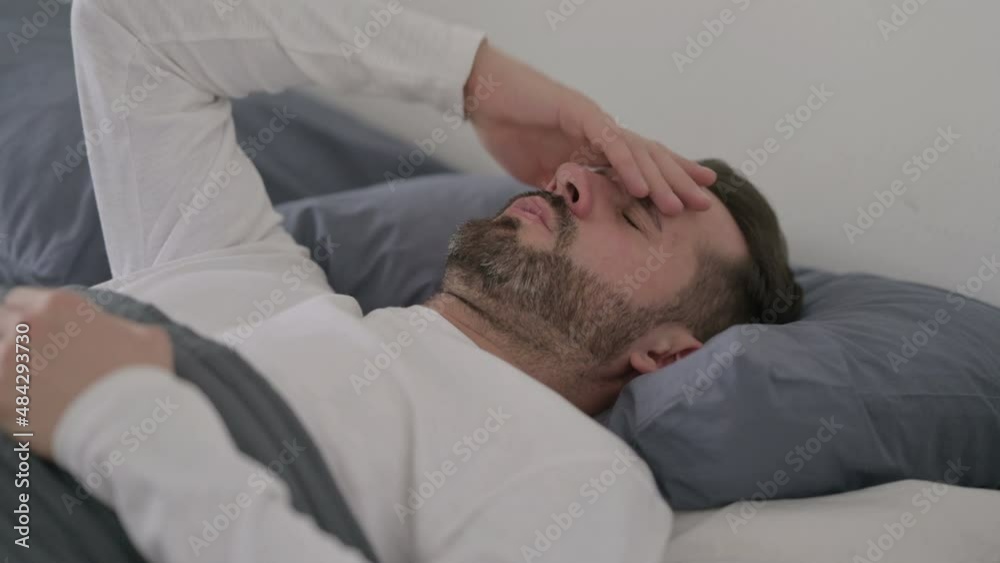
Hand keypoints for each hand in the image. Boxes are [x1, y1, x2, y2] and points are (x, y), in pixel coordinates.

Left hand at [0, 288, 172, 457]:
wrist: (128, 422)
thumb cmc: (141, 378)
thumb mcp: (146, 336)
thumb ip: (117, 326)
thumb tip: (112, 331)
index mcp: (59, 305)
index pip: (20, 300)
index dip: (30, 318)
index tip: (40, 336)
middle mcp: (27, 326)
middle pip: (1, 324)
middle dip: (16, 341)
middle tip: (36, 363)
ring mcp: (7, 362)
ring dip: (10, 370)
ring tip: (32, 388)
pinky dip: (7, 399)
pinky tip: (26, 407)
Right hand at [464, 41, 716, 215]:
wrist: (481, 94)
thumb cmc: (505, 128)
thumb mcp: (538, 172)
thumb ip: (561, 188)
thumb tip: (575, 213)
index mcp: (593, 146)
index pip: (640, 164)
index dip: (668, 179)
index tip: (693, 199)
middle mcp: (601, 131)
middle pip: (649, 157)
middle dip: (679, 181)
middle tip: (705, 205)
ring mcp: (593, 121)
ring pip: (636, 152)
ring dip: (659, 181)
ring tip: (678, 206)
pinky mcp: (579, 113)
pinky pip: (610, 143)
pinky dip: (628, 166)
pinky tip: (643, 188)